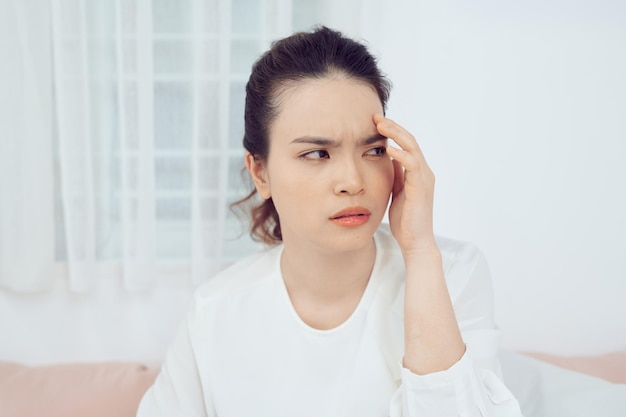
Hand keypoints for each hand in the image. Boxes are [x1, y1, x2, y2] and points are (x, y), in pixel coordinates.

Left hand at [374, 114, 436, 256]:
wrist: (415, 242)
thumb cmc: (405, 221)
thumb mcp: (396, 192)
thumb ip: (395, 176)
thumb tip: (386, 159)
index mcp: (417, 173)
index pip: (406, 144)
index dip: (392, 131)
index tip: (374, 122)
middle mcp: (424, 172)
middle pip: (410, 140)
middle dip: (393, 127)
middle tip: (375, 117)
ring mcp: (424, 179)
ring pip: (412, 147)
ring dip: (396, 134)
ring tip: (380, 125)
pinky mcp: (421, 188)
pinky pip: (413, 165)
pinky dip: (401, 155)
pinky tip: (388, 148)